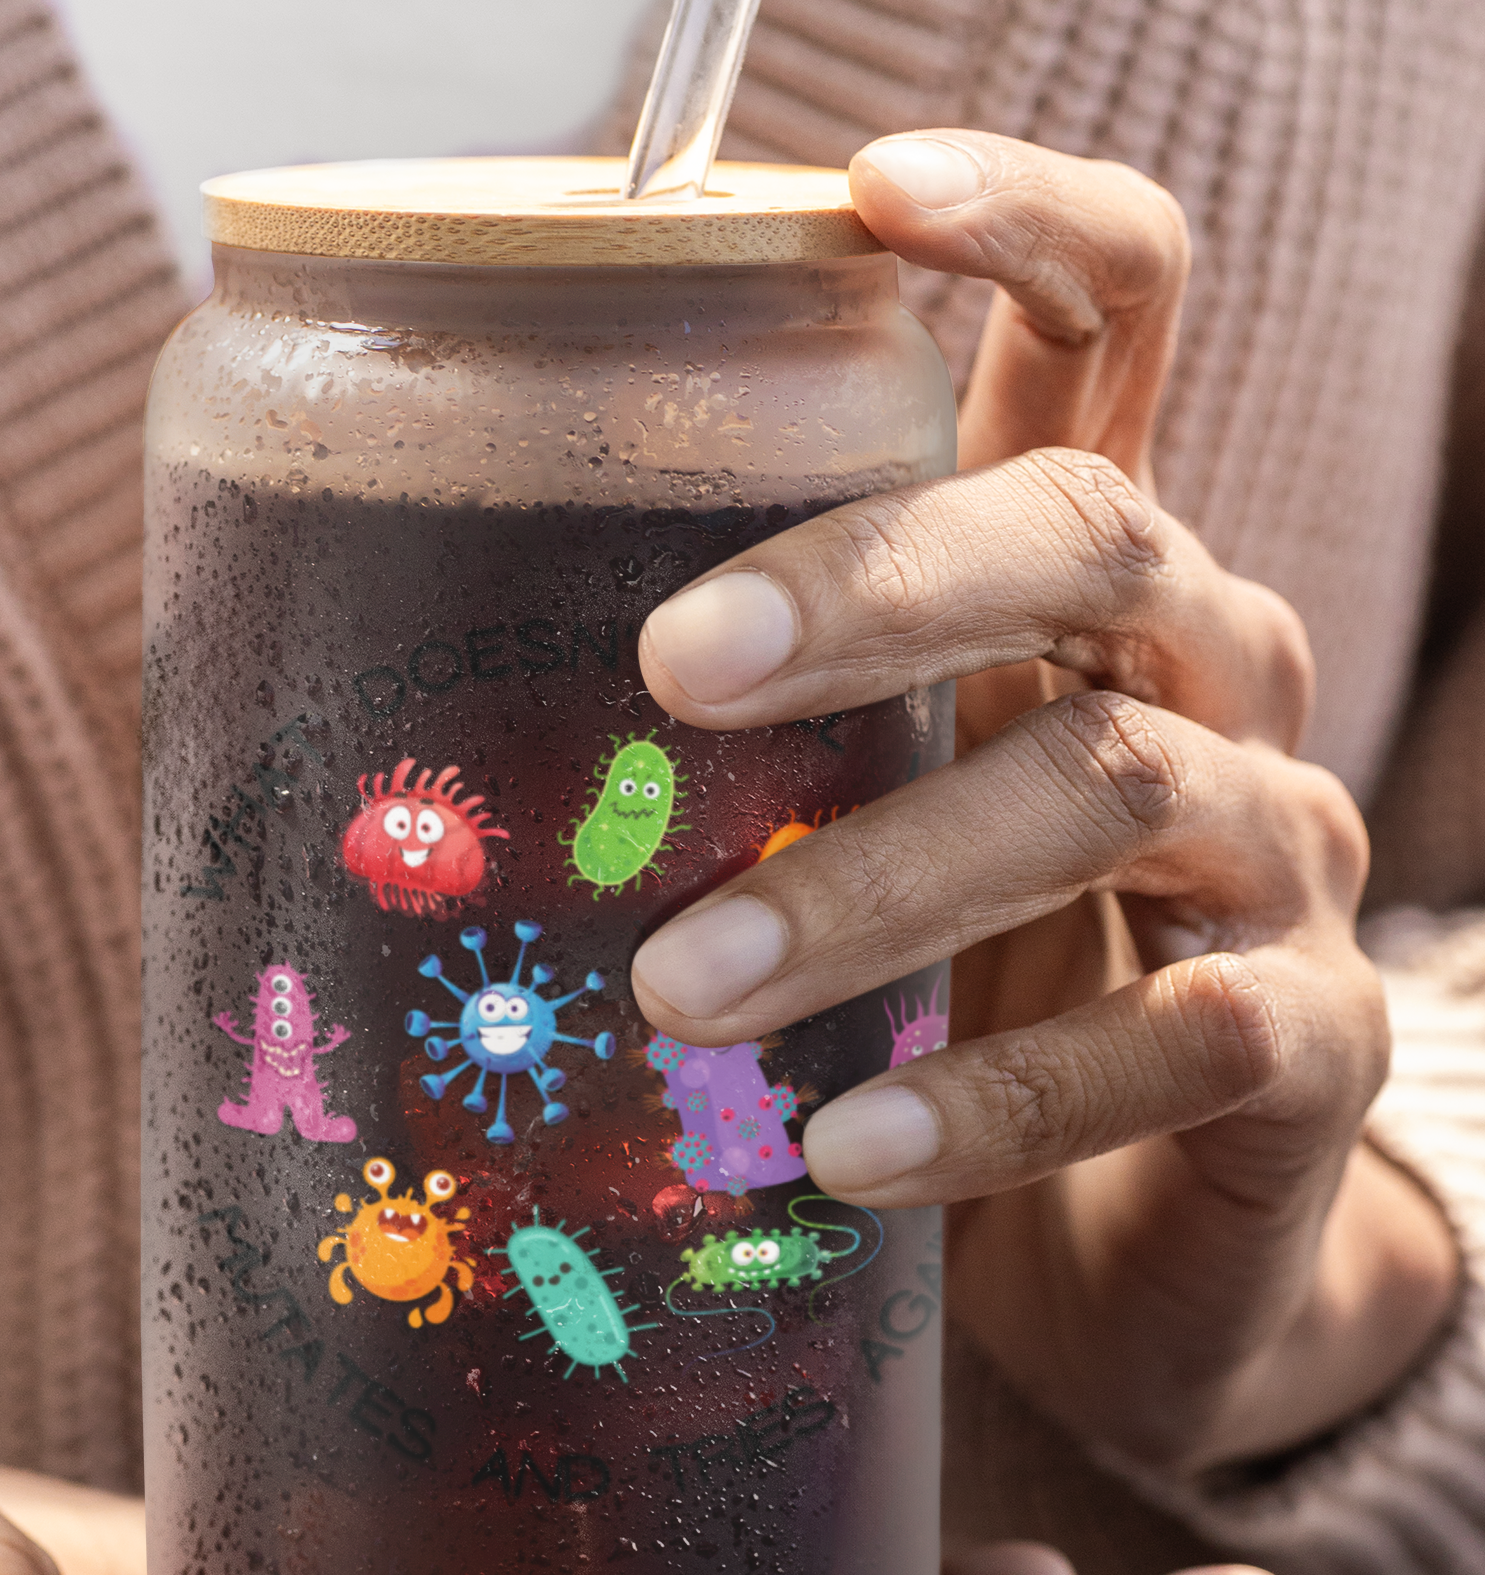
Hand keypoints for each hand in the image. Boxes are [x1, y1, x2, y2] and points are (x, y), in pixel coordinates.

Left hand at [630, 131, 1460, 1474]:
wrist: (1131, 1214)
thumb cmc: (960, 983)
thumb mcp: (859, 820)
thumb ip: (749, 749)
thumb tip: (436, 751)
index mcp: (1084, 588)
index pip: (1111, 328)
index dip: (1024, 228)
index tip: (869, 188)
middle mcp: (1209, 670)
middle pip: (1087, 535)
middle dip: (876, 587)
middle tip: (672, 670)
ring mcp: (1280, 848)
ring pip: (1110, 787)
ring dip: (874, 885)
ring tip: (677, 995)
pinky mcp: (1310, 1038)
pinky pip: (1181, 1040)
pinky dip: (996, 1095)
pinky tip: (847, 1153)